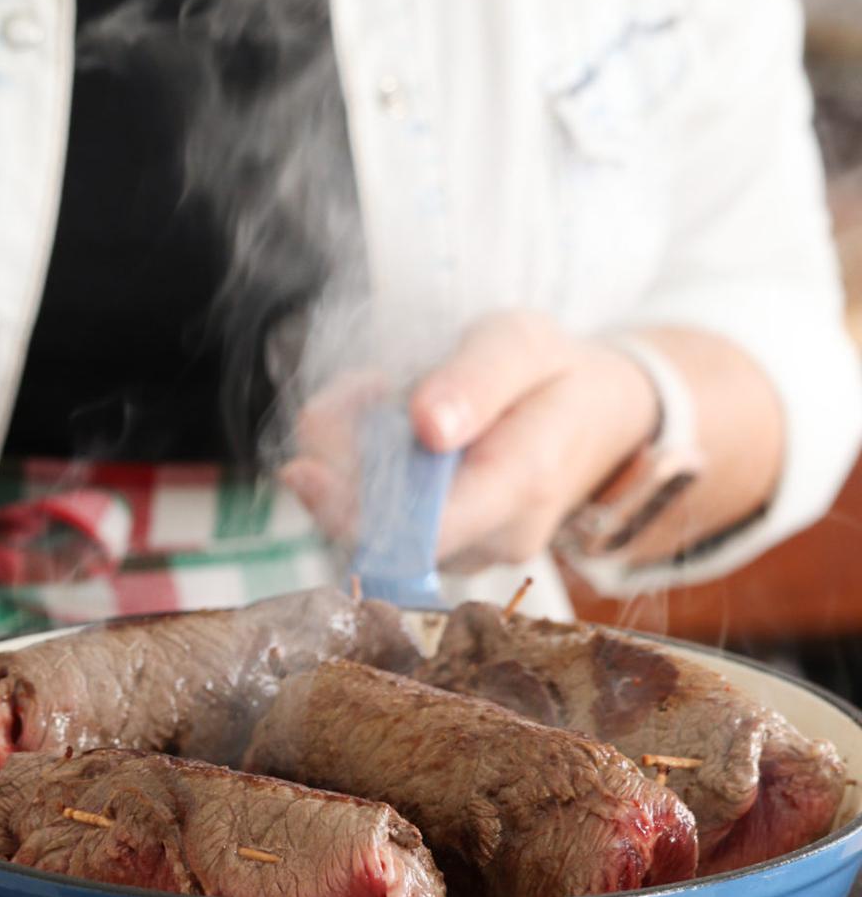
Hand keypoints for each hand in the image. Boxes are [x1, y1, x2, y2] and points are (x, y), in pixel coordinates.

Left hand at [281, 311, 658, 572]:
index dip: (352, 507)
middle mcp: (494, 538)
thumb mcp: (524, 343)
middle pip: (382, 535)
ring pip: (373, 532)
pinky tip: (386, 430)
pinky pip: (383, 527)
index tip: (303, 468)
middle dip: (343, 466)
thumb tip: (427, 424)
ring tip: (383, 396)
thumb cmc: (554, 375)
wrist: (593, 417)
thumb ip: (478, 378)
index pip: (425, 529)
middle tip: (361, 390)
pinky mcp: (447, 552)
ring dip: (351, 466)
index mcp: (521, 485)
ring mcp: (470, 553)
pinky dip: (364, 479)